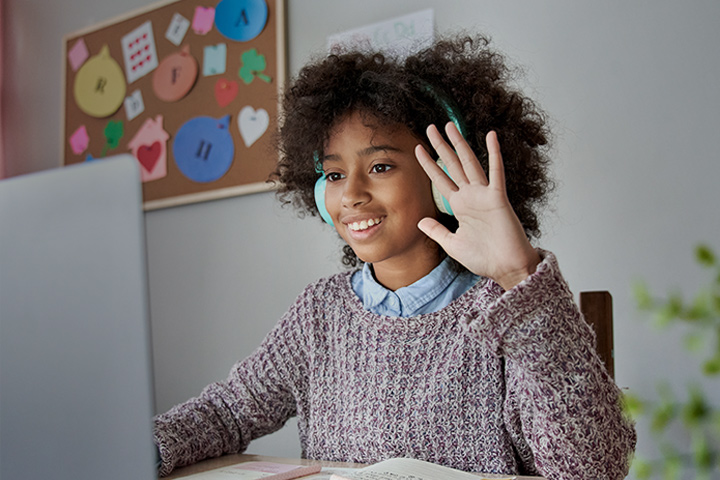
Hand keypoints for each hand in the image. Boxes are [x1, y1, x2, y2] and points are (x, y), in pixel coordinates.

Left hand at [415, 123, 539, 290]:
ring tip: (450, 125)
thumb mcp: (452, 244)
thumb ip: (437, 231)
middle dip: (441, 146)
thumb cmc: (484, 258)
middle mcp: (471, 196)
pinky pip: (496, 172)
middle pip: (453, 165)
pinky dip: (494, 154)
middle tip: (431, 127)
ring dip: (460, 144)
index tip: (418, 148)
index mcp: (460, 206)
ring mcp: (484, 195)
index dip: (429, 164)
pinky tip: (491, 136)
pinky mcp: (498, 198)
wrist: (507, 268)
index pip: (441, 180)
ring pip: (470, 163)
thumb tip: (420, 221)